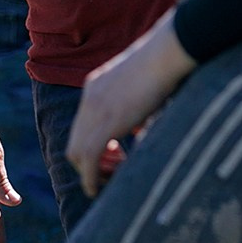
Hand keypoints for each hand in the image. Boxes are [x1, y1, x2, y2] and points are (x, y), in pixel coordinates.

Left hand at [71, 15, 197, 198]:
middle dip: (88, 163)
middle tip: (114, 169)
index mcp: (95, 87)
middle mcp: (89, 99)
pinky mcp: (107, 123)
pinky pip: (89, 158)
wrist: (166, 53)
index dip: (93, 145)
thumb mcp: (142, 85)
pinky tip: (96, 189)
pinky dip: (89, 178)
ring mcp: (95, 111)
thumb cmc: (165, 64)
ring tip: (110, 180)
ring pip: (77, 154)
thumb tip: (141, 127)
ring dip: (89, 173)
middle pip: (74, 142)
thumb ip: (135, 106)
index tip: (117, 153)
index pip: (82, 126)